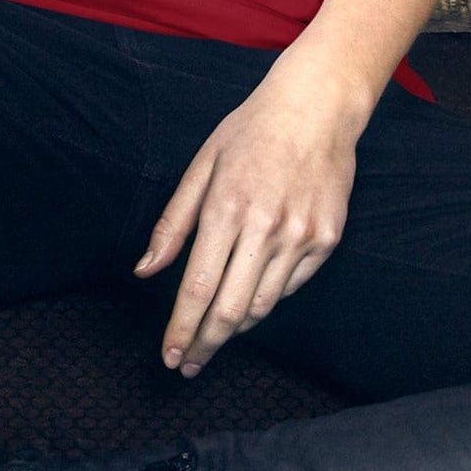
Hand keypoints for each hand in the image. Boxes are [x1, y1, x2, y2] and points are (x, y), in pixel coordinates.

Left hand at [131, 44, 364, 376]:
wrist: (318, 106)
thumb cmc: (251, 131)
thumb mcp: (202, 164)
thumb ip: (173, 223)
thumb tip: (144, 270)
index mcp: (226, 207)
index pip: (198, 287)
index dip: (182, 329)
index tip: (170, 356)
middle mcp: (266, 227)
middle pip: (230, 309)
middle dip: (205, 344)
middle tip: (188, 364)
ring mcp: (301, 236)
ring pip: (262, 305)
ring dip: (235, 327)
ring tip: (215, 333)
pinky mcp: (326, 239)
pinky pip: (291, 287)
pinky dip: (267, 299)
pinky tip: (250, 296)